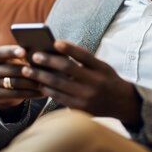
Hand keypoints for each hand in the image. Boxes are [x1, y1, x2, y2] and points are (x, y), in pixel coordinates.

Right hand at [0, 45, 43, 110]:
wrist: (2, 91)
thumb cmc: (13, 70)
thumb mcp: (13, 62)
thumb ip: (22, 56)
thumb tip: (39, 54)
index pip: (1, 52)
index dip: (12, 51)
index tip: (24, 51)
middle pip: (11, 69)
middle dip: (29, 70)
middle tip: (45, 70)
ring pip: (16, 83)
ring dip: (33, 83)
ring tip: (46, 82)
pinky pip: (17, 94)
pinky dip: (31, 93)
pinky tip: (42, 92)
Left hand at [21, 40, 141, 125]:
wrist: (123, 103)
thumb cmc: (107, 79)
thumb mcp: (102, 66)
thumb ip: (85, 59)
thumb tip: (58, 50)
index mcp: (101, 68)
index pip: (84, 55)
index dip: (69, 48)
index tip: (55, 42)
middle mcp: (95, 82)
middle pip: (67, 69)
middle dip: (48, 62)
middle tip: (33, 56)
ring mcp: (87, 97)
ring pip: (59, 84)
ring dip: (41, 76)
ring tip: (28, 70)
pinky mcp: (80, 109)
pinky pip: (59, 98)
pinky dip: (47, 89)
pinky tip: (39, 84)